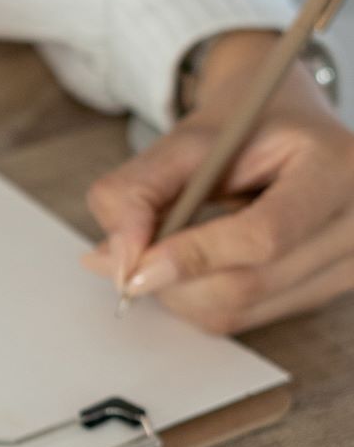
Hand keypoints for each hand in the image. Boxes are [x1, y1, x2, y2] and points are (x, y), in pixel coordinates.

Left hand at [82, 31, 353, 332]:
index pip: (264, 235)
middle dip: (172, 279)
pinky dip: (200, 299)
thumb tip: (116, 263)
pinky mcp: (325, 293)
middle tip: (129, 258)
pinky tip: (193, 265)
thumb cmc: (242, 128)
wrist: (286, 130)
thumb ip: (136, 192)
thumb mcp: (183, 140)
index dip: (192, 256)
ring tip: (161, 252)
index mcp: (336, 167)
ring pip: (239, 311)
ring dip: (180, 292)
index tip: (133, 268)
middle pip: (247, 284)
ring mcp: (350, 265)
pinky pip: (244, 318)